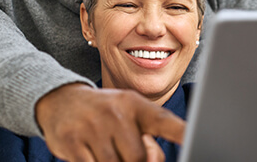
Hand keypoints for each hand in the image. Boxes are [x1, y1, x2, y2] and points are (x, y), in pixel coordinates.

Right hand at [35, 83, 184, 161]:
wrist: (61, 100)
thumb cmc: (105, 114)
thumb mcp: (130, 116)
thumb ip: (148, 138)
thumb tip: (152, 159)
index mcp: (136, 105)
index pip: (165, 121)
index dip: (183, 133)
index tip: (195, 139)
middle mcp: (116, 113)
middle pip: (138, 159)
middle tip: (120, 150)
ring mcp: (93, 127)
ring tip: (103, 150)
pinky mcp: (72, 142)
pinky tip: (89, 155)